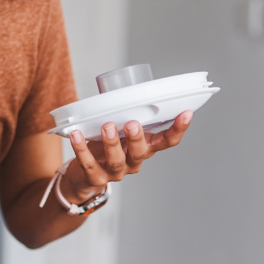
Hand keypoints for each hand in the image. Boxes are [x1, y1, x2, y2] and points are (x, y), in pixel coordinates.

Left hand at [61, 111, 193, 202]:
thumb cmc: (105, 146)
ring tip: (107, 126)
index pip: (167, 141)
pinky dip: (82, 149)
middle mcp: (134, 162)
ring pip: (117, 160)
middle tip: (132, 123)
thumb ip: (124, 114)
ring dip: (112, 143)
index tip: (186, 112)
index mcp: (145, 148)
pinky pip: (89, 164)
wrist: (84, 176)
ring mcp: (116, 172)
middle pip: (141, 153)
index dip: (178, 129)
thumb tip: (121, 86)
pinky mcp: (95, 177)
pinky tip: (77, 135)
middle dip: (137, 138)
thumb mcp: (120, 130)